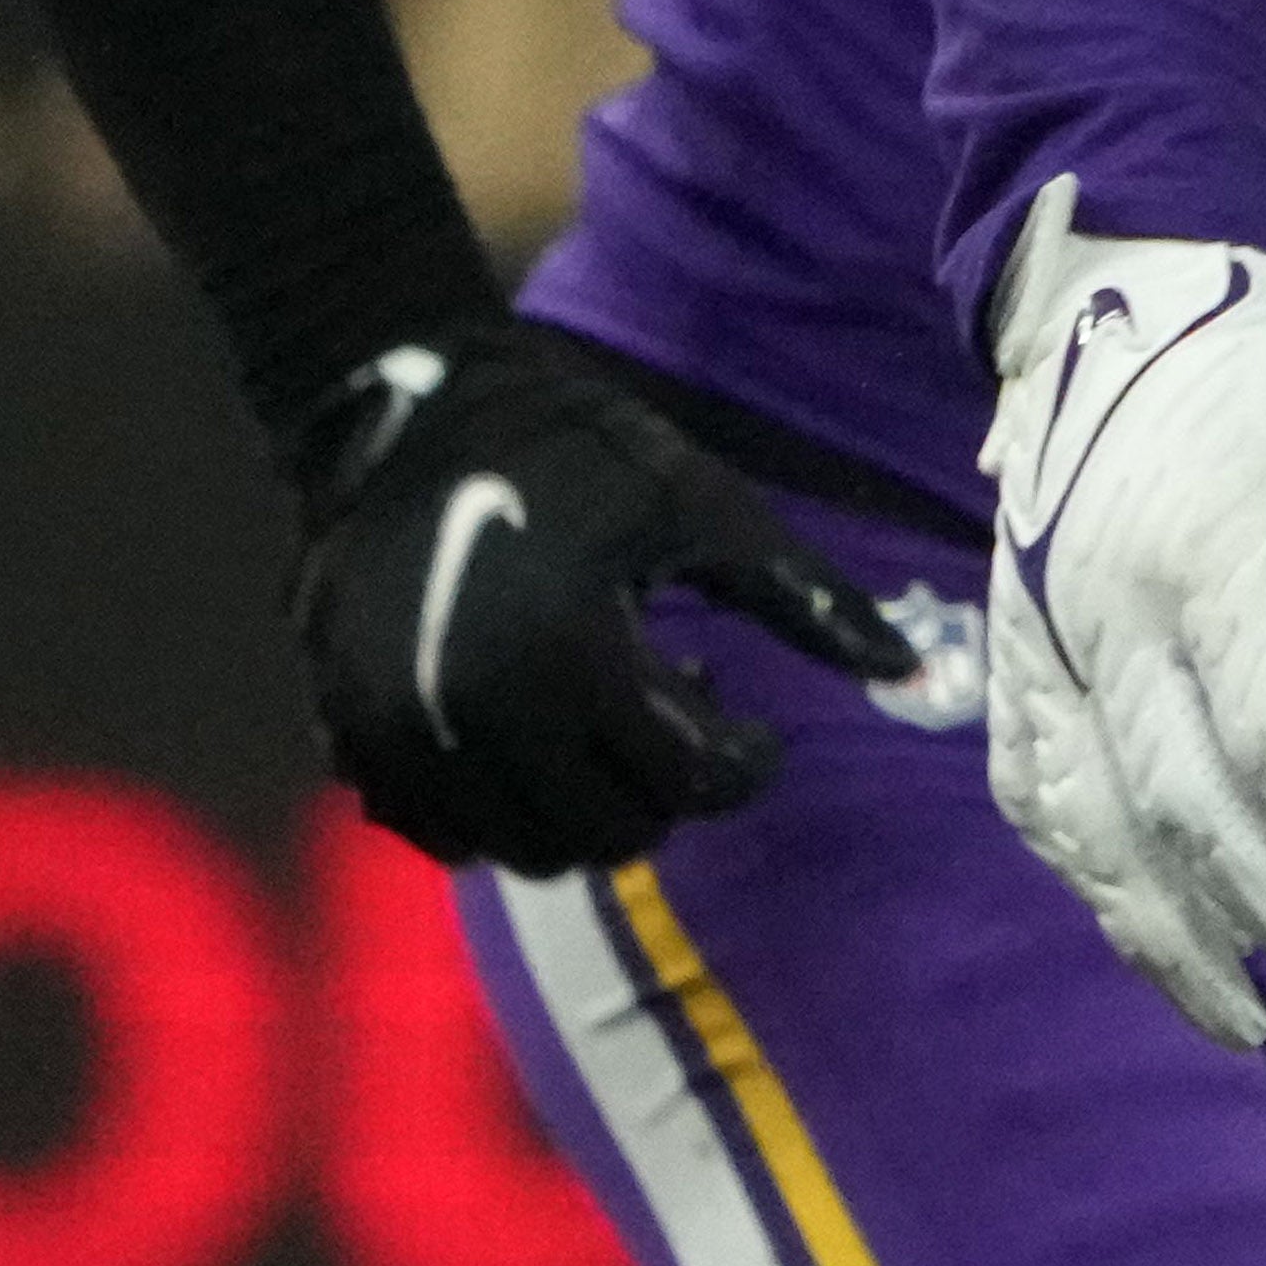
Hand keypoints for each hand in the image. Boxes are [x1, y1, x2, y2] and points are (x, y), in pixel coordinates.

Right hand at [289, 316, 918, 873]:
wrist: (406, 414)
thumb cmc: (576, 452)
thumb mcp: (706, 506)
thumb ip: (808, 598)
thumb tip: (913, 672)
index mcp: (571, 656)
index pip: (688, 782)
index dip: (743, 764)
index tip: (754, 725)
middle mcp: (475, 718)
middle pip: (610, 833)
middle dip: (666, 790)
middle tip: (680, 720)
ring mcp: (401, 742)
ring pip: (528, 851)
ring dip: (588, 810)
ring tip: (609, 726)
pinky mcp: (352, 745)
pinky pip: (446, 837)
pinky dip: (505, 813)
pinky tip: (534, 737)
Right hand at [977, 196, 1265, 1040]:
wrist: (1114, 302)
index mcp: (1203, 558)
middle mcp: (1104, 616)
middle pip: (1187, 807)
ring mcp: (1041, 642)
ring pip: (1091, 827)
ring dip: (1167, 935)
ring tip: (1249, 1019)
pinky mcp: (1010, 654)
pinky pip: (1033, 794)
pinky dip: (1089, 879)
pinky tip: (1151, 936)